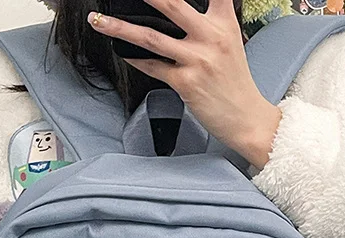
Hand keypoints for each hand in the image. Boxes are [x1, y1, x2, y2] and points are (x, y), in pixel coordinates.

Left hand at [88, 0, 281, 168]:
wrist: (245, 118)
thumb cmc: (234, 82)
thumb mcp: (230, 41)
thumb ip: (211, 20)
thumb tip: (179, 11)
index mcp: (224, 21)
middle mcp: (210, 37)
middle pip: (171, 3)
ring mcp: (197, 60)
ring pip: (150, 37)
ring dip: (120, 28)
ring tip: (98, 21)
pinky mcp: (185, 83)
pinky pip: (152, 67)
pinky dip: (133, 58)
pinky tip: (120, 51)